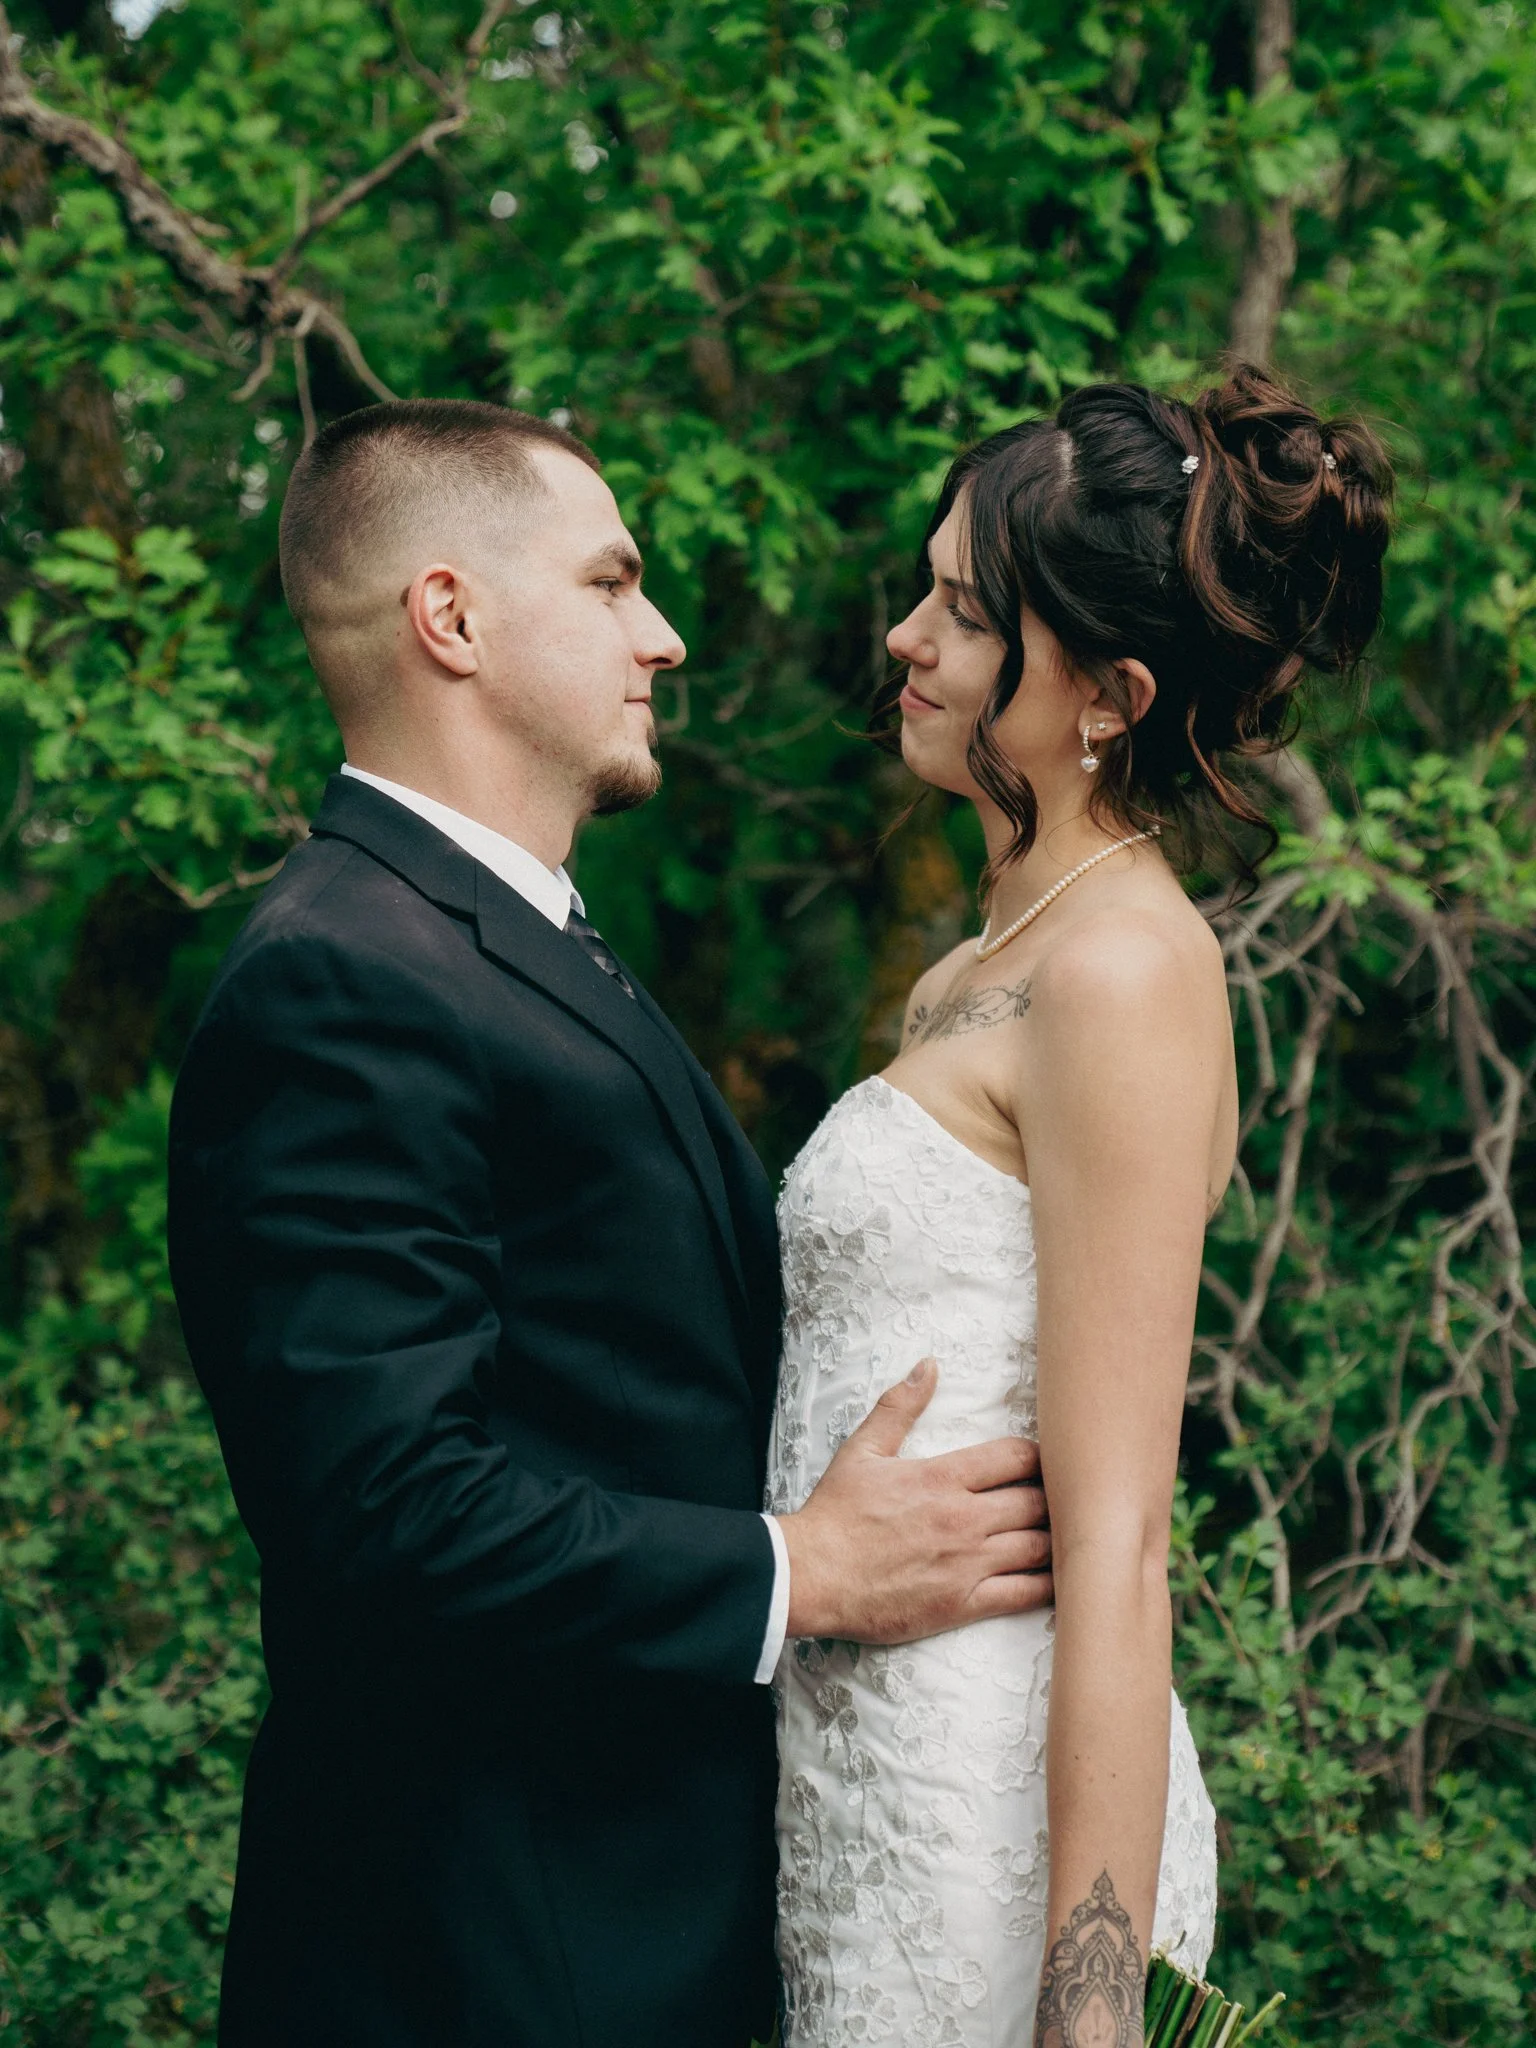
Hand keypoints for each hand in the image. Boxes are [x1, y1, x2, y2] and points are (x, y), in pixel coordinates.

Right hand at [776, 1358, 1051, 1642]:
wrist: (811, 1576)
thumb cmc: (835, 1514)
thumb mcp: (863, 1450)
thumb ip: (900, 1406)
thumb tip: (928, 1365)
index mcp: (943, 1478)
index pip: (1017, 1457)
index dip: (1040, 1457)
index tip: (1045, 1463)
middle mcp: (964, 1519)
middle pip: (1038, 1502)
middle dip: (1057, 1499)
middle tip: (1064, 1500)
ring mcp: (967, 1564)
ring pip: (1040, 1547)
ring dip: (1059, 1540)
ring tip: (1069, 1537)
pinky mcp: (963, 1604)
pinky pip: (1025, 1594)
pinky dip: (1050, 1586)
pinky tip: (1062, 1580)